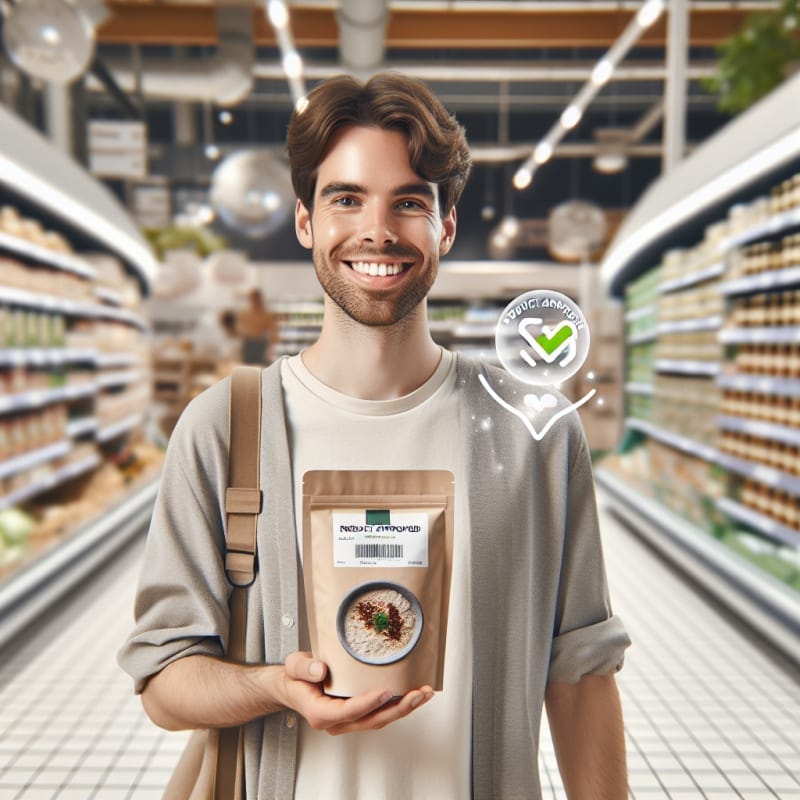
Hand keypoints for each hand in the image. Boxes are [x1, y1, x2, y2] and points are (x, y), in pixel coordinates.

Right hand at [273, 651, 433, 734]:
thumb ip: (304, 668)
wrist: (294, 685)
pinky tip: (416, 693)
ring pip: (380, 718)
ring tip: (424, 693)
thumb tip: (320, 670)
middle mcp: (338, 721)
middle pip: (371, 720)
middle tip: (417, 694)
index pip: (347, 711)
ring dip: (405, 707)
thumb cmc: (296, 678)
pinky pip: (382, 711)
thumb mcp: (294, 666)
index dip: (367, 703)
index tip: (385, 691)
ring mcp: (351, 719)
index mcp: (321, 713)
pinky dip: (400, 703)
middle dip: (397, 708)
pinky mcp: (360, 712)